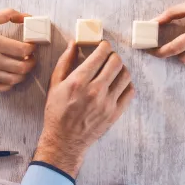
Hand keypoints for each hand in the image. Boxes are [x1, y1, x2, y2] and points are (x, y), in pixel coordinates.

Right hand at [0, 9, 35, 91]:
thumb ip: (5, 14)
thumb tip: (24, 15)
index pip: (22, 50)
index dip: (32, 48)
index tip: (32, 45)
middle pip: (22, 67)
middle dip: (32, 62)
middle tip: (31, 56)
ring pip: (14, 79)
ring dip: (23, 73)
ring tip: (23, 65)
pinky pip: (1, 88)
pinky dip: (11, 83)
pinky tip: (10, 75)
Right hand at [34, 41, 134, 177]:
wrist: (64, 141)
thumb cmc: (57, 112)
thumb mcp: (55, 84)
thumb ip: (65, 61)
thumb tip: (74, 43)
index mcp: (78, 81)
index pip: (101, 54)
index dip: (104, 46)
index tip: (102, 46)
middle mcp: (95, 91)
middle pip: (116, 62)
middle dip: (113, 55)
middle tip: (108, 57)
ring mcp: (107, 103)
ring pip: (126, 75)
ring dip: (121, 68)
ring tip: (114, 69)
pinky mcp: (115, 113)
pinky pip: (129, 91)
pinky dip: (126, 84)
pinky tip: (117, 83)